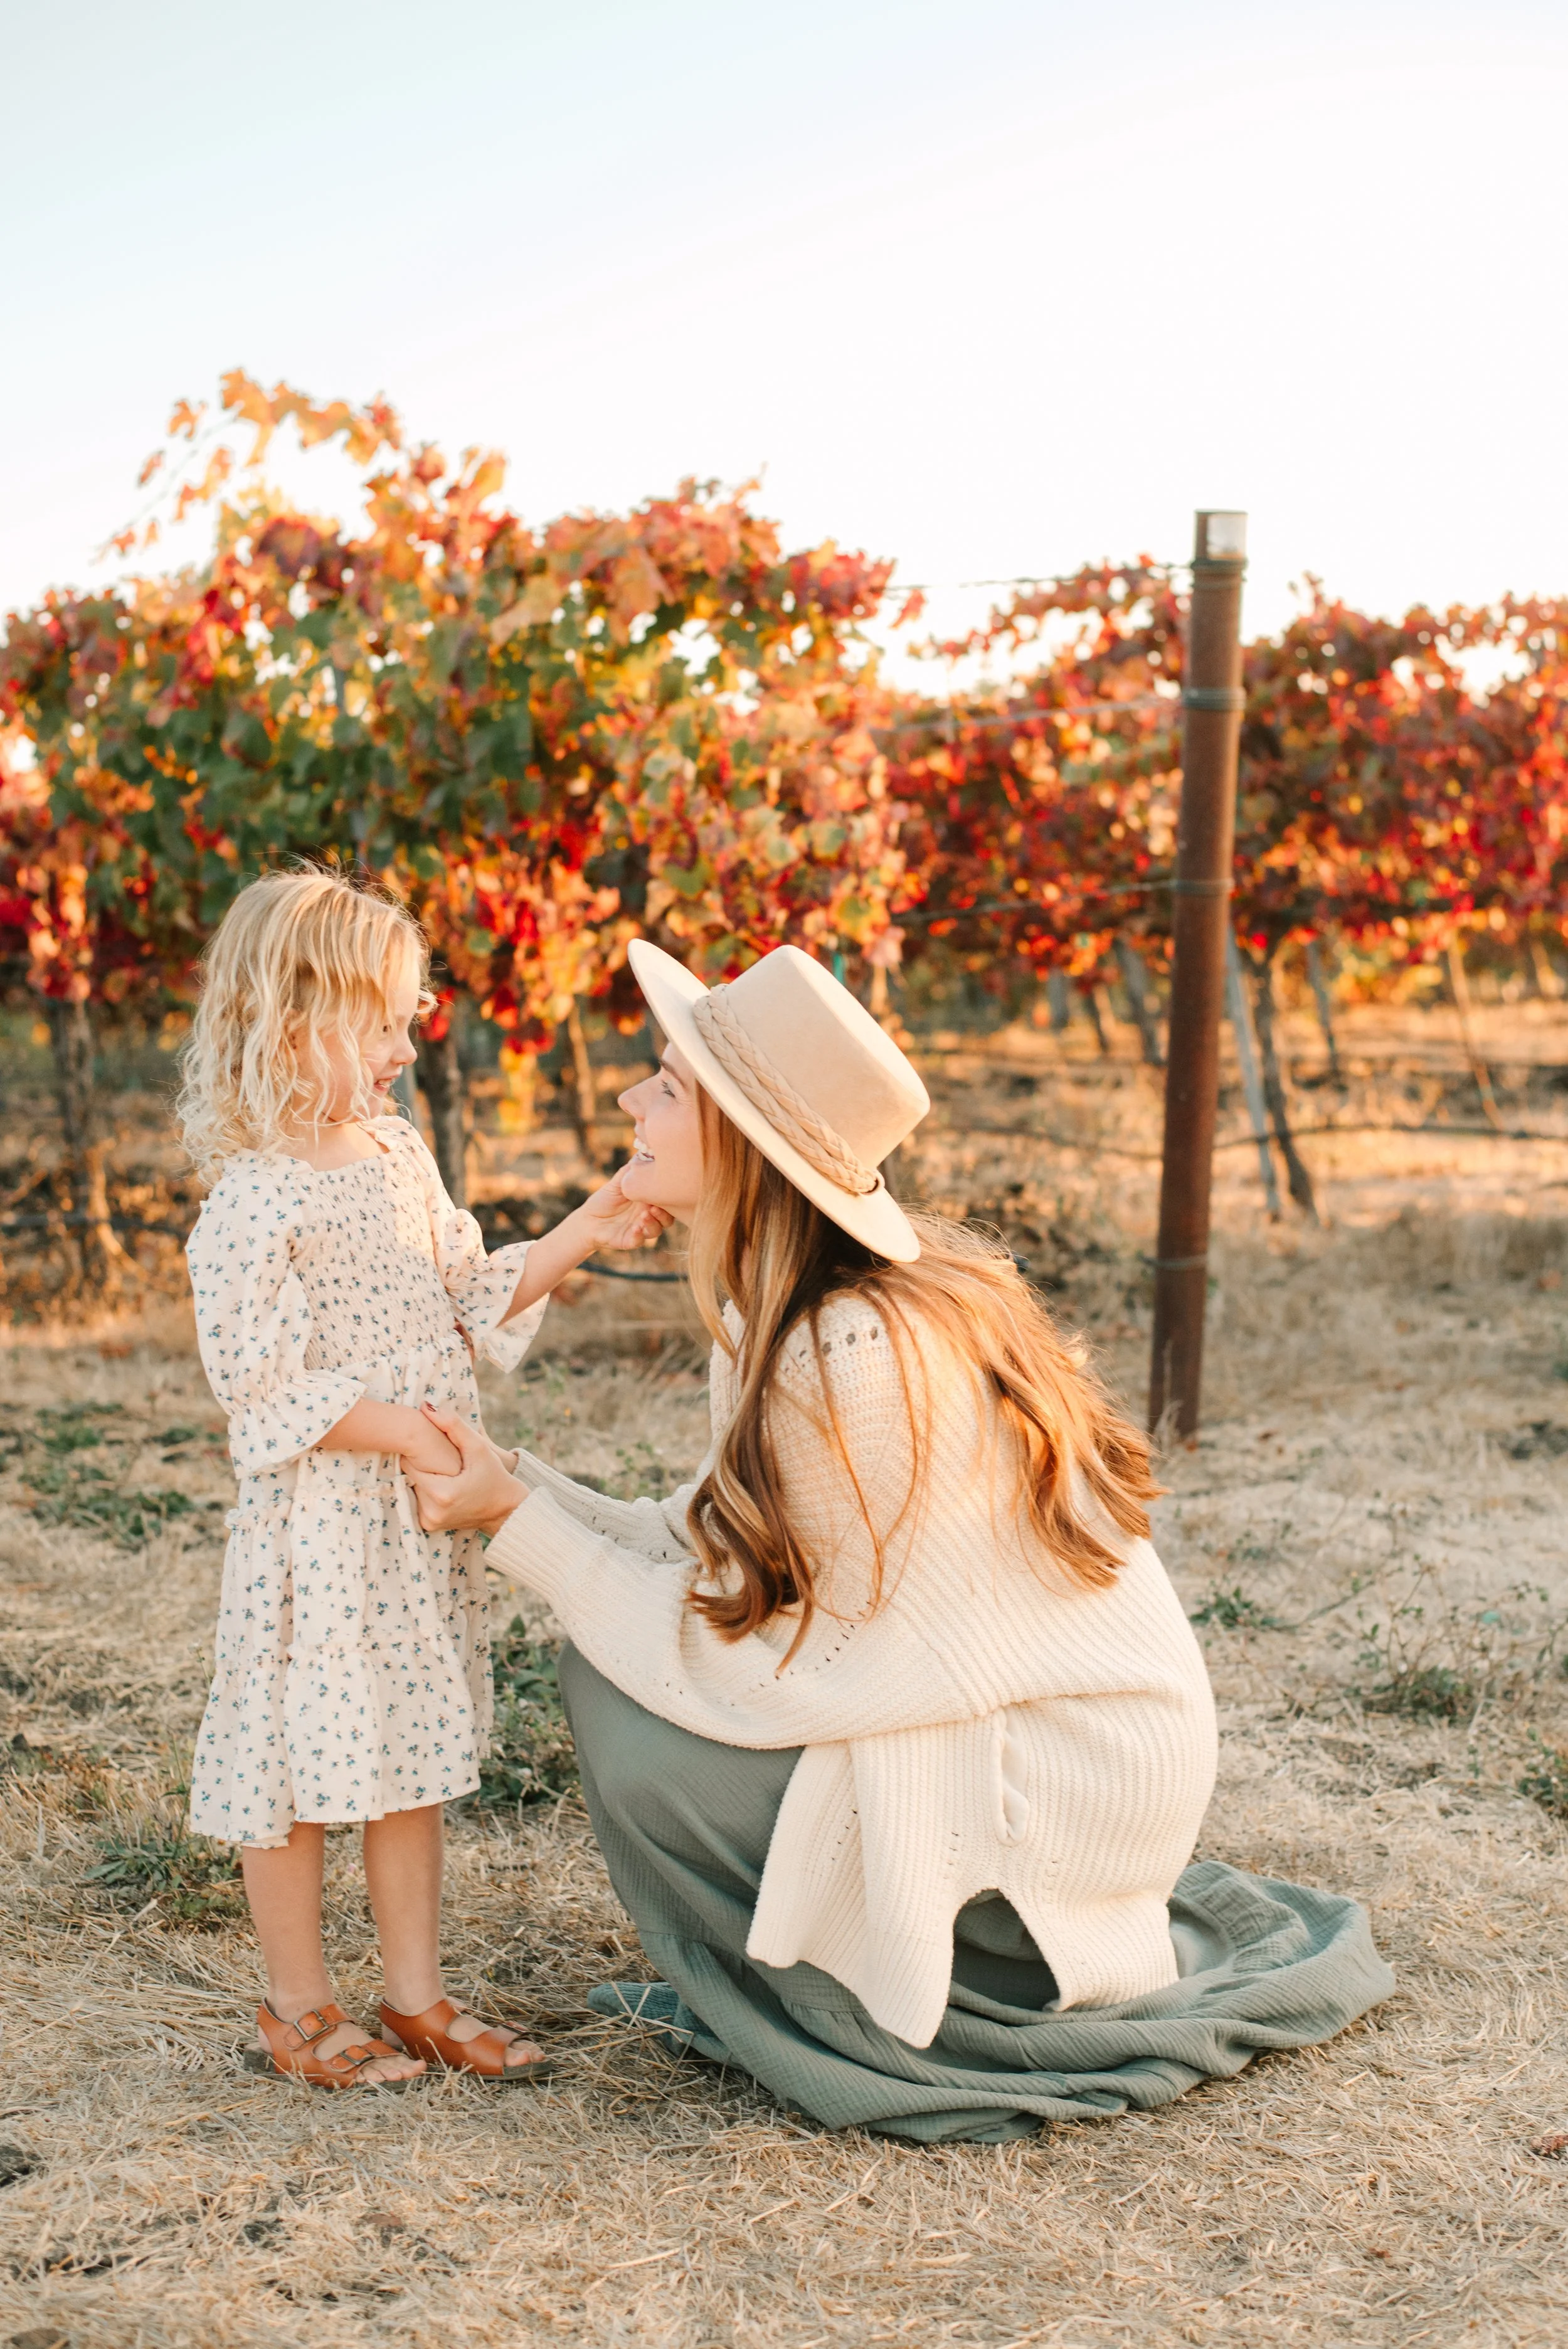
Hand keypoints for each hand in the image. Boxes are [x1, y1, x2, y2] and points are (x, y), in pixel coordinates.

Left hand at [406, 1404, 529, 1537]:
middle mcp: (432, 1512)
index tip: (431, 1448)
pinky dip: (426, 1491)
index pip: (409, 1464)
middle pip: (409, 1477)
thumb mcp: (478, 1447)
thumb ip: (453, 1426)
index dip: (419, 1453)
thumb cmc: (494, 1475)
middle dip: (421, 1465)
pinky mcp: (429, 1526)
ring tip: (442, 1471)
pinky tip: (442, 1484)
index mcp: (442, 1494)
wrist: (505, 1509)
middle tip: (438, 1459)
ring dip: (423, 1478)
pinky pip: (418, 1501)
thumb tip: (426, 1406)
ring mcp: (429, 1521)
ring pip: (412, 1488)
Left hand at [576, 1166, 672, 1254]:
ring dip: (653, 1224)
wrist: (587, 1219)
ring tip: (643, 1217)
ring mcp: (641, 1229)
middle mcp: (649, 1216)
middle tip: (654, 1207)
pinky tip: (635, 1229)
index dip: (670, 1197)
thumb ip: (631, 1170)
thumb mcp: (619, 1182)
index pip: (668, 1200)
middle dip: (664, 1213)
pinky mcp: (630, 1241)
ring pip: (656, 1230)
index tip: (664, 1190)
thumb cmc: (605, 1199)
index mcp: (649, 1201)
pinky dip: (639, 1235)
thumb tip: (644, 1151)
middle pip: (668, 1217)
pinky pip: (639, 1241)